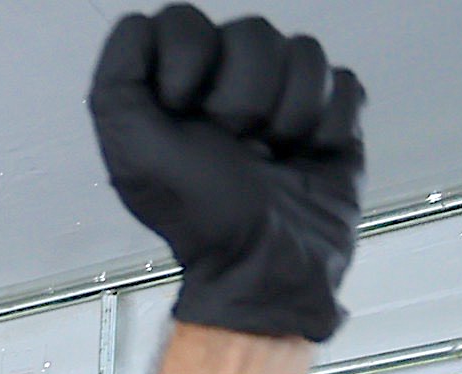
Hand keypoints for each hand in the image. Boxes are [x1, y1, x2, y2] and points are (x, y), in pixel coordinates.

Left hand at [91, 8, 362, 342]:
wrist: (267, 261)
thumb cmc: (197, 211)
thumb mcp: (132, 150)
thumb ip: (118, 81)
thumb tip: (137, 26)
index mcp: (173, 88)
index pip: (182, 19)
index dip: (189, 59)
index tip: (183, 110)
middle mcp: (226, 82)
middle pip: (251, 30)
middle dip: (243, 94)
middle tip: (234, 144)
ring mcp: (282, 93)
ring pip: (303, 50)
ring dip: (288, 111)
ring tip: (271, 154)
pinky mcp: (330, 111)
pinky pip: (343, 81)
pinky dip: (327, 124)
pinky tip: (305, 157)